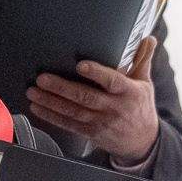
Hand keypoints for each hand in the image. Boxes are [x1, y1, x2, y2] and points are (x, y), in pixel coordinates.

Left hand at [27, 36, 161, 161]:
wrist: (142, 142)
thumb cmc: (140, 107)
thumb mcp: (145, 83)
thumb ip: (143, 59)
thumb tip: (148, 38)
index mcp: (128, 92)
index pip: (112, 81)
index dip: (97, 74)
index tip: (81, 65)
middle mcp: (114, 108)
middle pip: (85, 97)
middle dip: (61, 88)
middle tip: (42, 78)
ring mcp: (101, 122)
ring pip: (73, 111)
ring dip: (51, 102)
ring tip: (33, 92)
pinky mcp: (91, 132)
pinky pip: (68, 124)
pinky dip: (51, 117)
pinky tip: (38, 108)